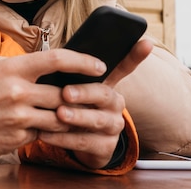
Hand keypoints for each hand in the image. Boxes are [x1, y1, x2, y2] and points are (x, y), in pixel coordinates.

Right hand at [0, 49, 108, 158]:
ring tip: (75, 113)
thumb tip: (43, 63)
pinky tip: (45, 125)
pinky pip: (42, 134)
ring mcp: (19, 118)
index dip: (83, 61)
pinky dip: (46, 130)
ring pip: (60, 118)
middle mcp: (19, 93)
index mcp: (14, 69)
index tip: (98, 65)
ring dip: (68, 116)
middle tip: (90, 95)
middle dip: (79, 95)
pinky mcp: (17, 138)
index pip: (57, 59)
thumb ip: (18, 63)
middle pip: (64, 94)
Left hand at [37, 39, 153, 168]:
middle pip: (105, 94)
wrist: (78, 142)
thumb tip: (50, 57)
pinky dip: (63, 138)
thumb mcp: (71, 88)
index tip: (146, 42)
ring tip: (58, 114)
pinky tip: (45, 134)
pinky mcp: (104, 147)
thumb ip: (68, 75)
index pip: (124, 67)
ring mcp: (112, 126)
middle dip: (85, 92)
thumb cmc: (72, 106)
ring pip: (97, 120)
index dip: (135, 55)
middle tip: (66, 92)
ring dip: (76, 117)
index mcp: (107, 84)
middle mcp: (115, 104)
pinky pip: (84, 142)